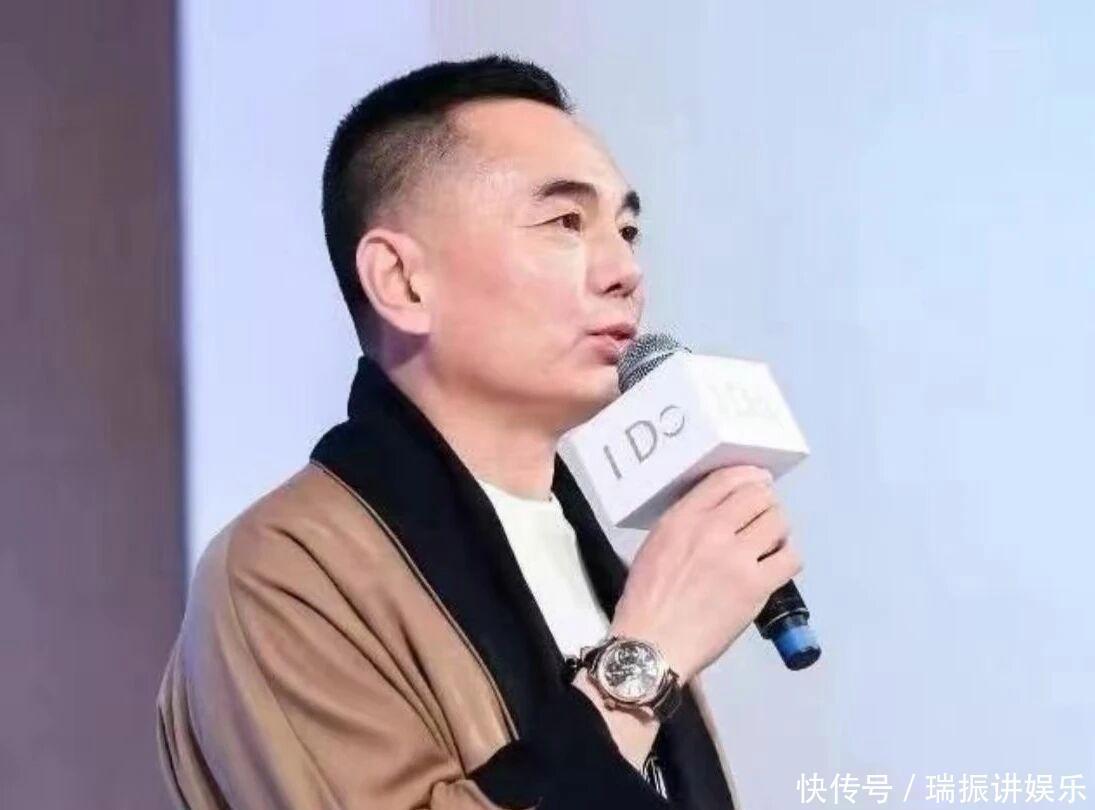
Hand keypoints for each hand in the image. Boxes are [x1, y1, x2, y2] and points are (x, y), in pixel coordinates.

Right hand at [609, 465, 802, 683]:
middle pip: (758, 496)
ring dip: (778, 529)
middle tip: (763, 518)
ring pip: (778, 522)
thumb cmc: (647, 599)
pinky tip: (776, 565)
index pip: (726, 479)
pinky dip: (787, 557)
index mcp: (682, 518)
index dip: (750, 477)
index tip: (758, 483)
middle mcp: (711, 530)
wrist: (652, 646)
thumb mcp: (655, 545)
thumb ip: (685, 522)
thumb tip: (717, 510)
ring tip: (770, 543)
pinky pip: (790, 557)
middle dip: (766, 503)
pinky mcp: (756, 586)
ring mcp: (737, 558)